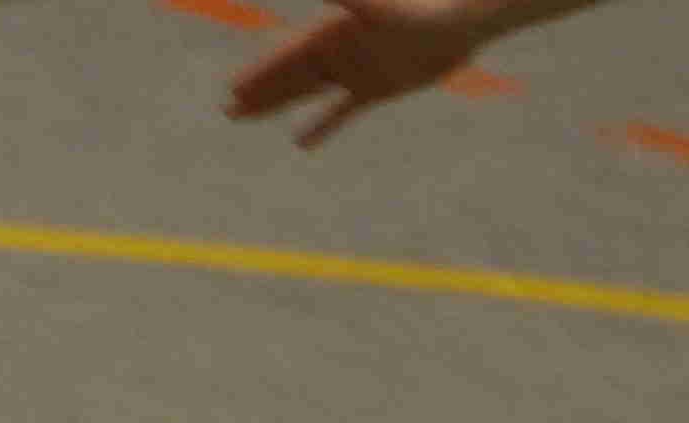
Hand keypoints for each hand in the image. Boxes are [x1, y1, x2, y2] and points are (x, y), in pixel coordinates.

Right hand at [220, 0, 498, 146]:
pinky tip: (301, 142)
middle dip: (260, 93)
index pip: (287, 59)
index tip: (233, 89)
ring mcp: (355, 72)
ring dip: (278, 104)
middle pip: (291, 78)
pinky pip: (341, 111)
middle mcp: (339, 53)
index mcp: (332, 36)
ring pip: (306, 93)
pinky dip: (321, 125)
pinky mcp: (376, 89)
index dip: (261, 75)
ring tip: (247, 117)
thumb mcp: (373, 5)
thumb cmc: (420, 10)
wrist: (459, 24)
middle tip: (228, 109)